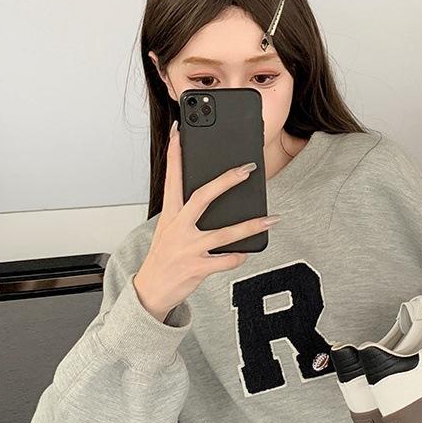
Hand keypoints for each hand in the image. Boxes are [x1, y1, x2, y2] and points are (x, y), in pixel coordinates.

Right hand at [133, 122, 276, 321]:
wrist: (150, 292)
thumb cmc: (164, 256)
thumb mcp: (168, 229)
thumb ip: (186, 212)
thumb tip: (213, 194)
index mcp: (170, 214)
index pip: (171, 177)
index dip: (175, 153)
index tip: (179, 131)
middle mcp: (178, 228)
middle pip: (203, 197)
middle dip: (226, 181)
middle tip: (247, 168)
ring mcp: (188, 248)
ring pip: (224, 233)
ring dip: (251, 225)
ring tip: (271, 218)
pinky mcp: (197, 268)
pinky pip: (226, 260)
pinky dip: (238, 256)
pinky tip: (246, 252)